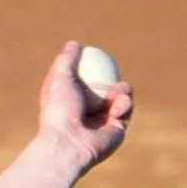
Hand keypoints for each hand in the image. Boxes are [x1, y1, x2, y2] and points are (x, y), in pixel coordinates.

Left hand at [37, 40, 131, 170]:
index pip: (82, 83)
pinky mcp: (116, 131)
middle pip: (104, 89)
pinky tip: (117, 108)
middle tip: (112, 70)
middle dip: (110, 79)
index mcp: (69, 103)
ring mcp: (101, 123)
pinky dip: (124, 104)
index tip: (95, 57)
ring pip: (119, 97)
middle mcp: (85, 114)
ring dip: (122, 90)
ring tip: (116, 91)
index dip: (89, 70)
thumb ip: (67, 60)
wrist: (70, 143)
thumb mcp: (60, 78)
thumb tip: (75, 44)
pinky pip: (126, 110)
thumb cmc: (60, 111)